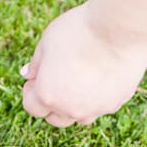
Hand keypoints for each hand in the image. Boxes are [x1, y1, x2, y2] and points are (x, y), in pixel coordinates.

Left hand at [21, 2, 146, 126]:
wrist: (119, 29)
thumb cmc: (78, 31)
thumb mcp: (47, 41)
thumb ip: (36, 63)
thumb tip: (28, 75)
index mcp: (48, 95)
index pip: (33, 108)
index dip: (31, 92)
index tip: (37, 76)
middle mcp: (72, 109)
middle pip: (55, 117)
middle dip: (51, 102)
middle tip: (56, 77)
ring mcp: (97, 109)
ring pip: (80, 115)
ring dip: (74, 104)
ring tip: (78, 76)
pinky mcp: (117, 102)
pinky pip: (101, 106)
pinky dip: (96, 96)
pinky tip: (99, 73)